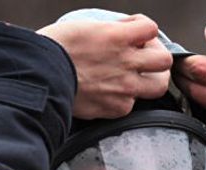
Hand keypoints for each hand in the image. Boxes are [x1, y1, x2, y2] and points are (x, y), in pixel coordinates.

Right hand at [38, 14, 172, 119]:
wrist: (40, 76)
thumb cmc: (55, 49)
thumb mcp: (84, 26)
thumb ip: (111, 30)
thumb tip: (124, 30)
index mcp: (117, 37)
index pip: (151, 28)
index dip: (144, 30)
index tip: (136, 33)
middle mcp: (126, 62)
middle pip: (164, 61)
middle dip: (156, 57)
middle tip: (144, 58)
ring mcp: (124, 87)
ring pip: (158, 87)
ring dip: (150, 81)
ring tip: (135, 79)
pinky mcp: (116, 108)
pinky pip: (131, 105)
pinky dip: (124, 100)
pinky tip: (111, 94)